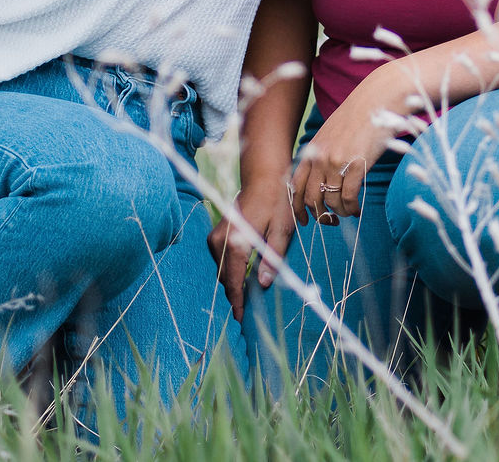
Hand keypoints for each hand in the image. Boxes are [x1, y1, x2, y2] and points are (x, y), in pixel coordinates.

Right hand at [208, 178, 296, 320]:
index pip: (233, 281)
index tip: (241, 320)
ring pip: (221, 270)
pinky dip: (230, 269)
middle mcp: (220, 241)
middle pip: (225, 278)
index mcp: (236, 242)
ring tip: (248, 294)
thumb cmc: (276, 202)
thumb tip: (263, 285)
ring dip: (233, 281)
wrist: (263, 177)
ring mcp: (215, 237)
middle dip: (235, 294)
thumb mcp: (282, 230)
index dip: (237, 302)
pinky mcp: (216, 234)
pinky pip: (221, 260)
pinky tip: (245, 273)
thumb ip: (272, 259)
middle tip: (248, 310)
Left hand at [291, 66, 418, 223]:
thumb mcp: (331, 133)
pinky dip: (351, 208)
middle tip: (330, 222)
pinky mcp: (356, 165)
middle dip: (319, 216)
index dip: (297, 208)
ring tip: (348, 212)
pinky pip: (348, 197)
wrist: (378, 100)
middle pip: (310, 198)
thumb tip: (323, 181)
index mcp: (311, 150)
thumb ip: (323, 155)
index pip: (295, 186)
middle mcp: (319, 157)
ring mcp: (336, 162)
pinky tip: (357, 208)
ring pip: (330, 201)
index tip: (304, 220)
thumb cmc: (358, 117)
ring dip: (339, 213)